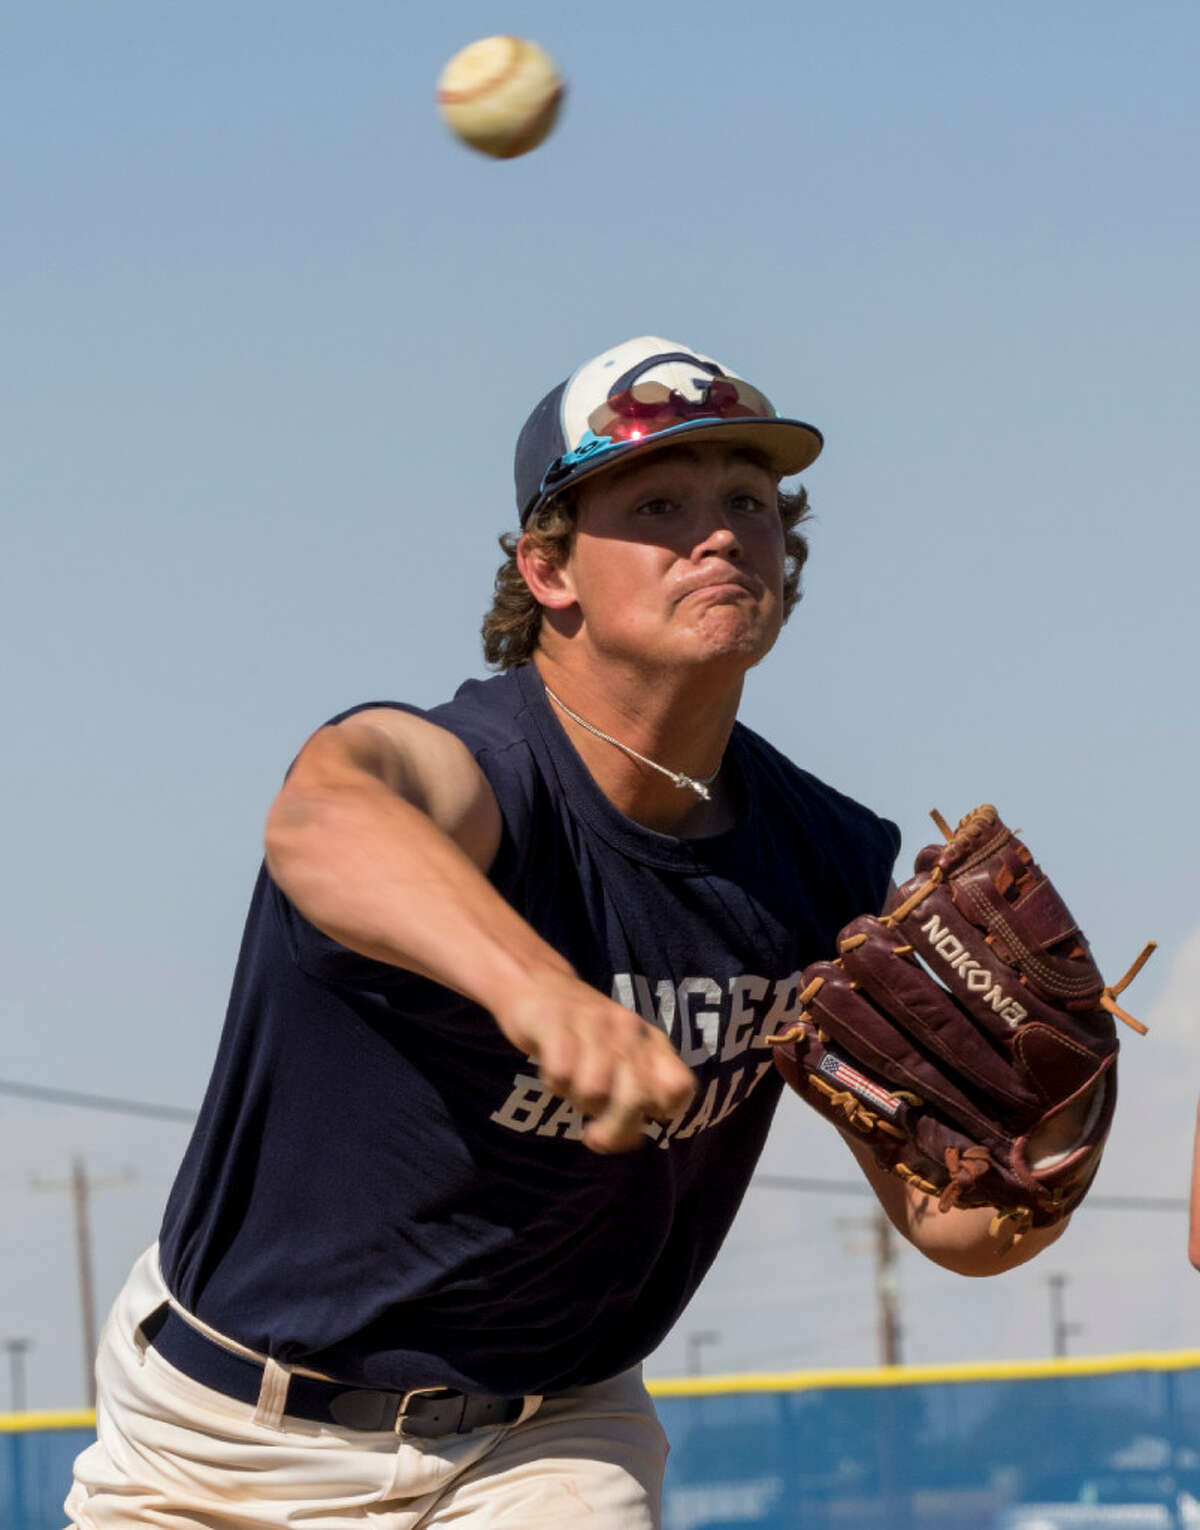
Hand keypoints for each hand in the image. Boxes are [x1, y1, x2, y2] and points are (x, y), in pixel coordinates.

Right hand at [493, 970, 695, 1152]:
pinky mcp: (555, 1022)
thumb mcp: (622, 1057)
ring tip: (572, 1090)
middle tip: (595, 1134)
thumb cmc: (584, 1034)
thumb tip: (633, 1138)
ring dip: (579, 1101)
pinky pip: (560, 1073)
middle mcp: (628, 1029)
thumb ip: (637, 1093)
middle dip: (614, 1128)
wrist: (538, 982)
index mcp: (651, 1041)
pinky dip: (554, 1084)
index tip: (641, 1117)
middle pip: (635, 1099)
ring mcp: (592, 1023)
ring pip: (595, 1090)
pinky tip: (553, 1073)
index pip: (678, 1087)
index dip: (662, 1111)